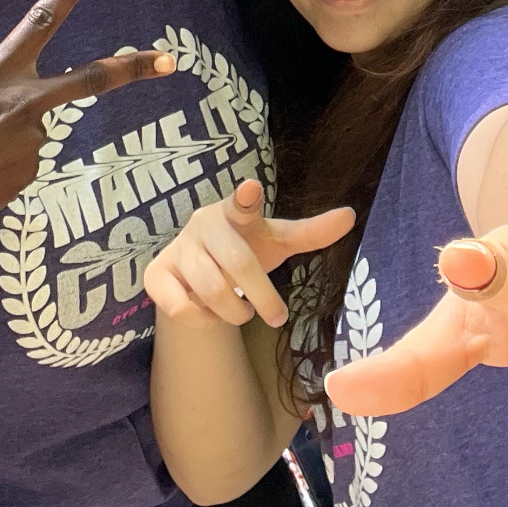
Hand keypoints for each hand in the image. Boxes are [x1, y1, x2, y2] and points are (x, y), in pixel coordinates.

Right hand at [0, 0, 172, 249]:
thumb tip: (14, 105)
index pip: (39, 21)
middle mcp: (24, 103)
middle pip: (91, 80)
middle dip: (132, 67)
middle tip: (170, 59)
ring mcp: (33, 141)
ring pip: (33, 130)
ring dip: (7, 140)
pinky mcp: (31, 172)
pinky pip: (22, 161)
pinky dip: (2, 166)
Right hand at [145, 179, 355, 330]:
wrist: (195, 271)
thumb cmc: (244, 250)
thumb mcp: (276, 242)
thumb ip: (310, 232)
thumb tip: (351, 215)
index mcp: (235, 215)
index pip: (241, 205)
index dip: (246, 198)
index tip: (251, 187)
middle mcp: (203, 225)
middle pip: (237, 264)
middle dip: (262, 296)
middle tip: (278, 317)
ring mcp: (178, 248)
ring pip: (209, 289)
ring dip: (233, 311)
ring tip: (243, 314)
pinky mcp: (156, 274)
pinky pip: (180, 306)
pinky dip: (202, 319)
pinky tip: (210, 316)